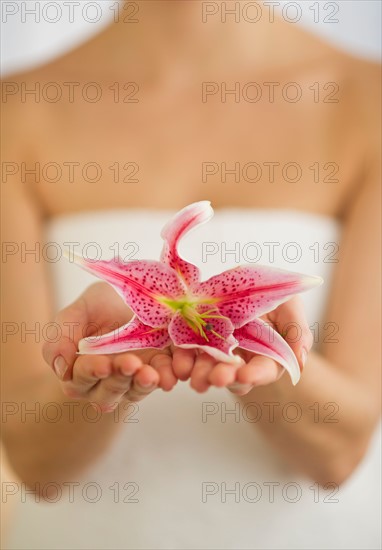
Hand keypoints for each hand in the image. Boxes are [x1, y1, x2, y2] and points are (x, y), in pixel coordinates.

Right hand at [43, 283, 176, 411]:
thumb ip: (61, 336)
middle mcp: (104, 382)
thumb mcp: (79, 311)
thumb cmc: (101, 305)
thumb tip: (60, 368)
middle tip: (131, 363)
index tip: (103, 364)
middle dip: (119, 379)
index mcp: (79, 370)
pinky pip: (162, 381)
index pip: (80, 378)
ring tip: (151, 374)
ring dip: (143, 384)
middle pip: (108, 392)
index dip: (90, 372)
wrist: (136, 294)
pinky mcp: (158, 373)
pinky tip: (171, 373)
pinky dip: (166, 377)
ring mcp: (133, 380)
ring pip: (135, 391)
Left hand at [172, 296, 312, 395]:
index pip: (263, 371)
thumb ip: (296, 331)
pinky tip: (179, 362)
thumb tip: (300, 361)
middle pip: (234, 377)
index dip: (255, 376)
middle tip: (216, 377)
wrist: (244, 281)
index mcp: (268, 356)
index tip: (244, 375)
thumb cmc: (272, 294)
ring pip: (209, 371)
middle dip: (225, 378)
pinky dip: (183, 361)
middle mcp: (242, 360)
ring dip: (201, 375)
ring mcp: (218, 353)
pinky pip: (188, 355)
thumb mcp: (289, 306)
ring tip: (194, 375)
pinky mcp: (196, 343)